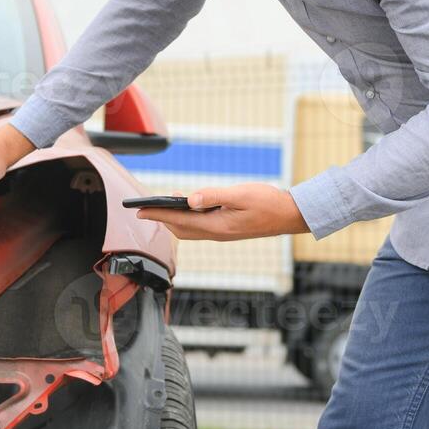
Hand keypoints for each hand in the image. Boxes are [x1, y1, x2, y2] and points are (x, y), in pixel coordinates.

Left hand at [134, 183, 308, 240]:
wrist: (290, 215)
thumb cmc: (268, 203)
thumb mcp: (240, 194)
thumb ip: (214, 195)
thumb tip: (189, 198)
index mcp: (217, 226)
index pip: (179, 221)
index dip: (157, 215)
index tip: (139, 210)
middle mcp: (217, 233)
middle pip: (180, 230)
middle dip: (161, 219)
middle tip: (145, 208)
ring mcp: (222, 233)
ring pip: (190, 230)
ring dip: (174, 220)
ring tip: (162, 205)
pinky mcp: (228, 229)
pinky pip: (200, 227)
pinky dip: (188, 219)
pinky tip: (189, 206)